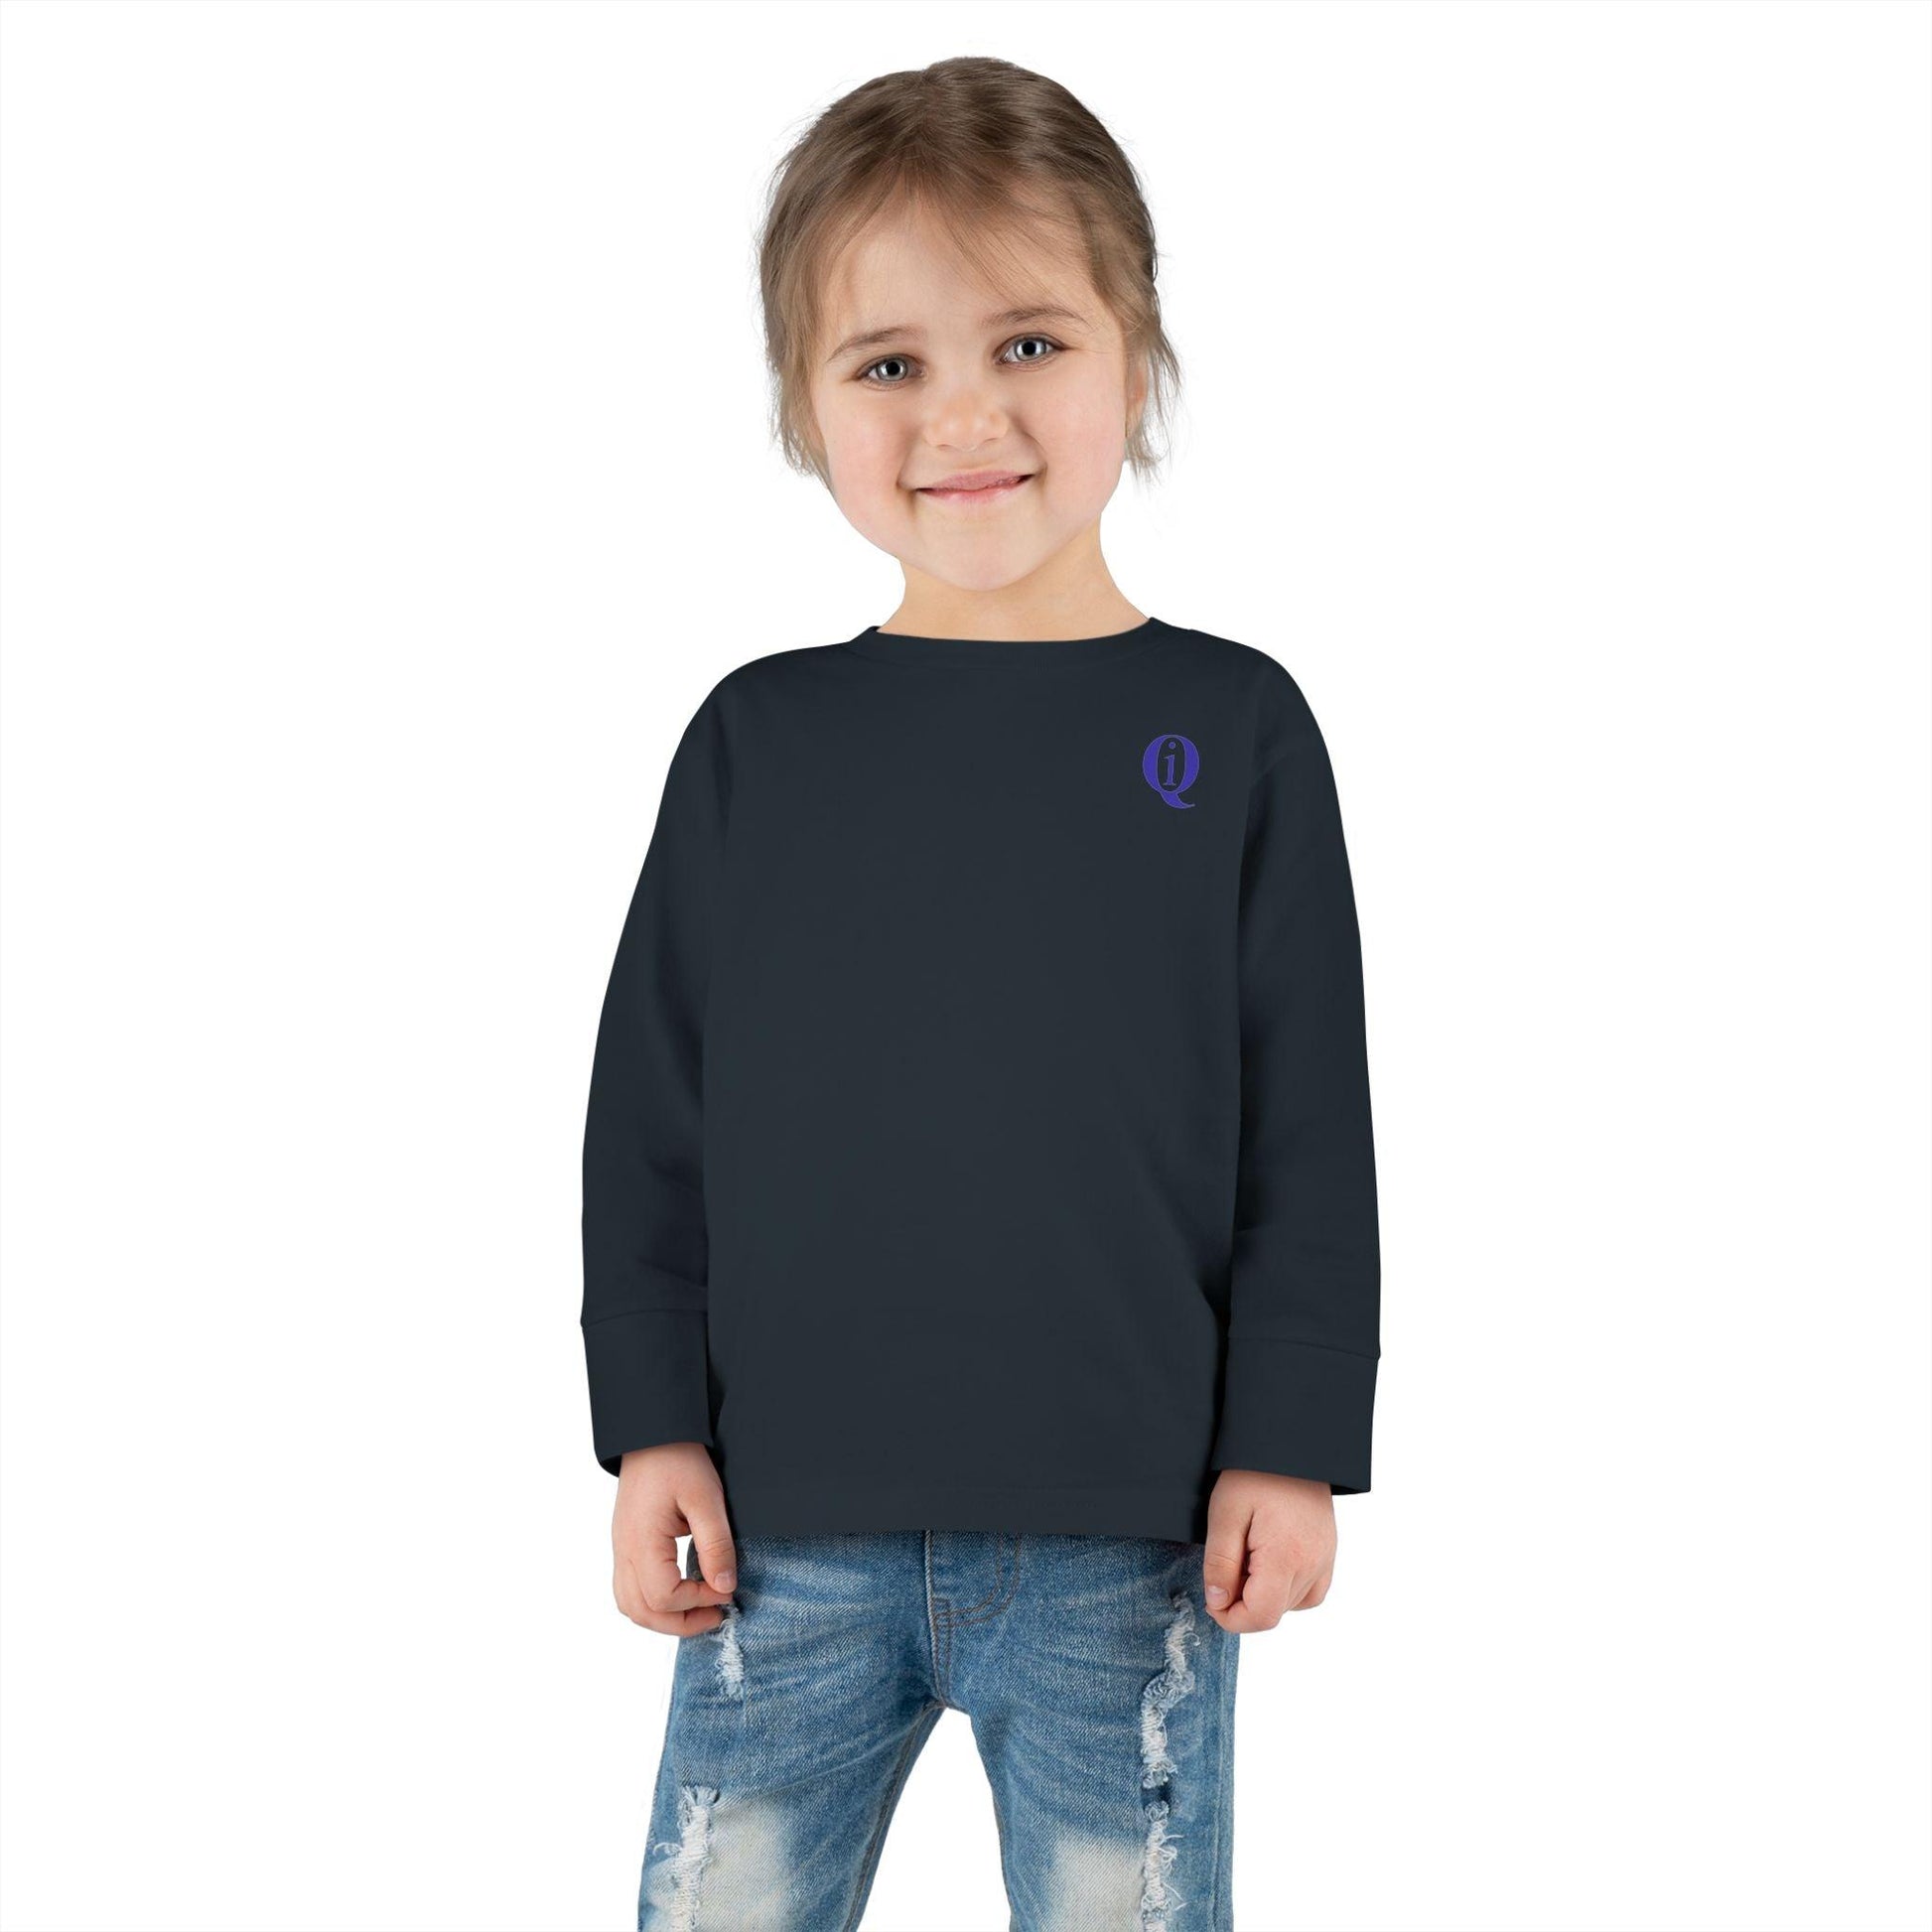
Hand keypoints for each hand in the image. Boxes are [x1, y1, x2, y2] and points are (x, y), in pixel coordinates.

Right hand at [611, 1442, 739, 1634]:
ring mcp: (621, 1549)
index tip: (726, 1588)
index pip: (663, 1597)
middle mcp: (625, 1551)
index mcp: (642, 1541)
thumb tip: (724, 1587)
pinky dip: (652, 1602)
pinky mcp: (625, 1544)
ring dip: (663, 1617)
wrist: (652, 1432)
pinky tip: (680, 1591)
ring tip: (698, 1608)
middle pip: (642, 1612)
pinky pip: (629, 1589)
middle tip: (716, 1615)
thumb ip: (716, 1545)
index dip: (697, 1601)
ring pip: (631, 1605)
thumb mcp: (707, 1499)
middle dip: (681, 1623)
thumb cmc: (678, 1460)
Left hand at [1201, 1470, 1335, 1630]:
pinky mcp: (1329, 1552)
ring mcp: (1325, 1559)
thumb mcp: (1225, 1514)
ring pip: (1290, 1604)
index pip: (1261, 1616)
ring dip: (1263, 1594)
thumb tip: (1218, 1603)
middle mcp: (1313, 1564)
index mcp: (1287, 1557)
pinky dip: (1286, 1589)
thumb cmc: (1254, 1473)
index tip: (1212, 1597)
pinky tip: (1269, 1564)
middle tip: (1227, 1563)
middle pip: (1274, 1612)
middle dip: (1242, 1601)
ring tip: (1247, 1555)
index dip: (1230, 1618)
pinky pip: (1309, 1591)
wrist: (1290, 1442)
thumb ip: (1220, 1563)